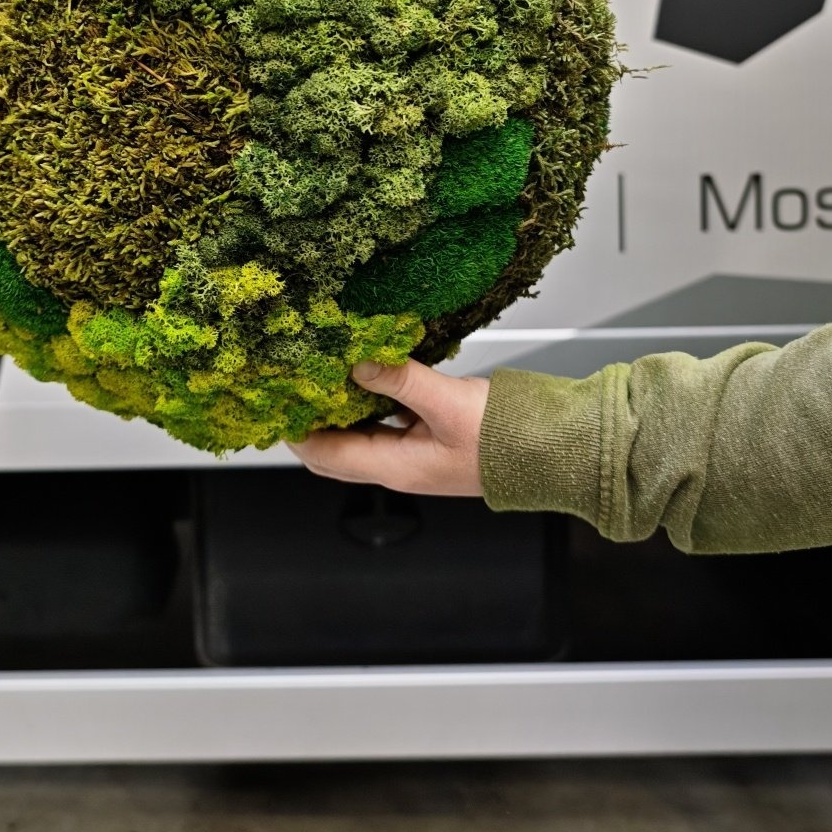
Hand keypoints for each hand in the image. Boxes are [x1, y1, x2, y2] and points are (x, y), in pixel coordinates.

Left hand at [289, 360, 488, 495]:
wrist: (553, 452)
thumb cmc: (507, 439)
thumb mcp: (448, 403)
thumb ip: (400, 380)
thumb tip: (357, 363)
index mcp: (396, 467)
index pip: (324, 455)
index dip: (296, 431)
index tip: (278, 401)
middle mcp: (400, 467)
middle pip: (335, 453)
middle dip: (310, 424)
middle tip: (294, 389)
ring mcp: (416, 456)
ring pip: (361, 436)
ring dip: (340, 411)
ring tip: (325, 377)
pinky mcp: (432, 440)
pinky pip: (388, 423)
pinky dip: (372, 402)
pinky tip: (373, 376)